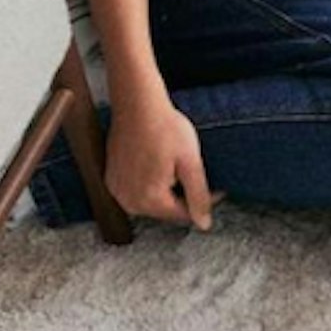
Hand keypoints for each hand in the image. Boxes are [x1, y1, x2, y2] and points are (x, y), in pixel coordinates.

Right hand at [106, 92, 222, 229]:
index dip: (204, 202)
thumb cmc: (165, 129)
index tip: (218, 187)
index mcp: (149, 201)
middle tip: (194, 171)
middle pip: (166, 210)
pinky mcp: (111, 180)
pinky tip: (158, 163)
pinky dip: (150, 183)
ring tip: (176, 165)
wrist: (138, 105)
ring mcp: (117, 191)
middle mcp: (128, 202)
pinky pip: (136, 190)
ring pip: (151, 201)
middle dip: (183, 195)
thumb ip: (198, 195)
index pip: (183, 215)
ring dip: (167, 190)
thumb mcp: (190, 162)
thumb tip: (204, 224)